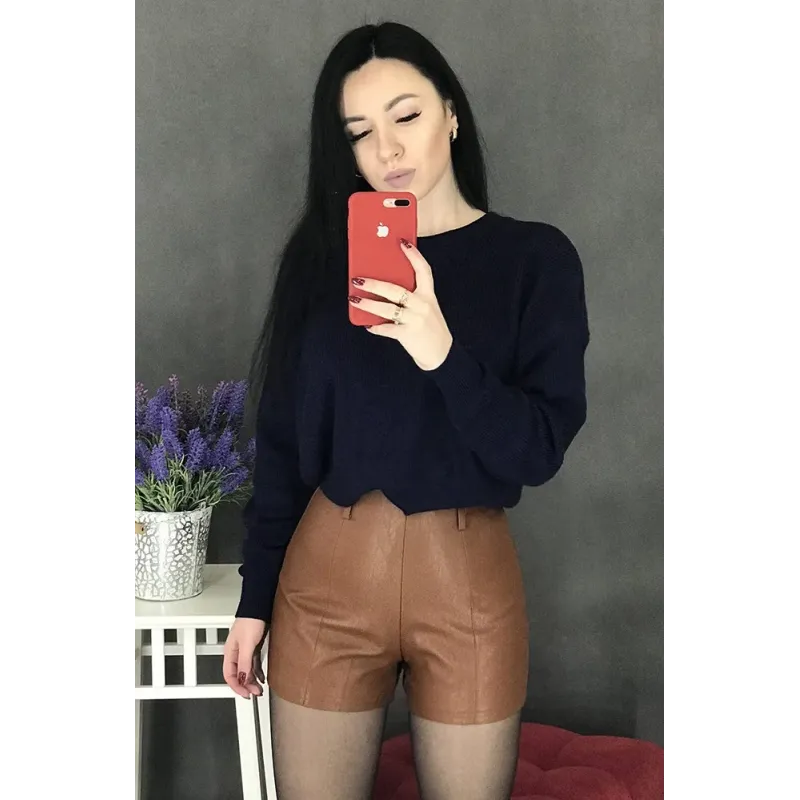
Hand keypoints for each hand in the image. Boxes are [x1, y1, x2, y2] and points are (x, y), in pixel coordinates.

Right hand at [222, 617, 266, 698]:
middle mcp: (236, 653)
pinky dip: (257, 672)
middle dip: (246, 686)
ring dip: (252, 681)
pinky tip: (261, 677)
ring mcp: (245, 650)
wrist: (259, 607)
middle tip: (256, 693)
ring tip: (260, 688)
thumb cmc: (251, 620)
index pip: (229, 676)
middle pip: (238, 675)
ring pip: (246, 670)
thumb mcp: (247, 644)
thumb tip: (242, 678)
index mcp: (230, 653)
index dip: (237, 687)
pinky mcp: (254, 647)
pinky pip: (253, 664)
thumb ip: (244, 662)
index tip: (246, 694)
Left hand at [349, 238, 452, 370]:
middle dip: (374, 283)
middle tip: (358, 279)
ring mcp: (415, 319)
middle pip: (396, 289)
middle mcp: (423, 304)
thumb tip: (384, 286)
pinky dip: (376, 327)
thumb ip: (412, 296)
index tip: (401, 242)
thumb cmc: (429, 327)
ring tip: (354, 299)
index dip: (413, 255)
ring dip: (368, 303)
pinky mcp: (408, 334)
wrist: (441, 353)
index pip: (423, 270)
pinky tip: (367, 325)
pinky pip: (387, 329)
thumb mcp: (426, 307)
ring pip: (387, 308)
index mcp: (428, 295)